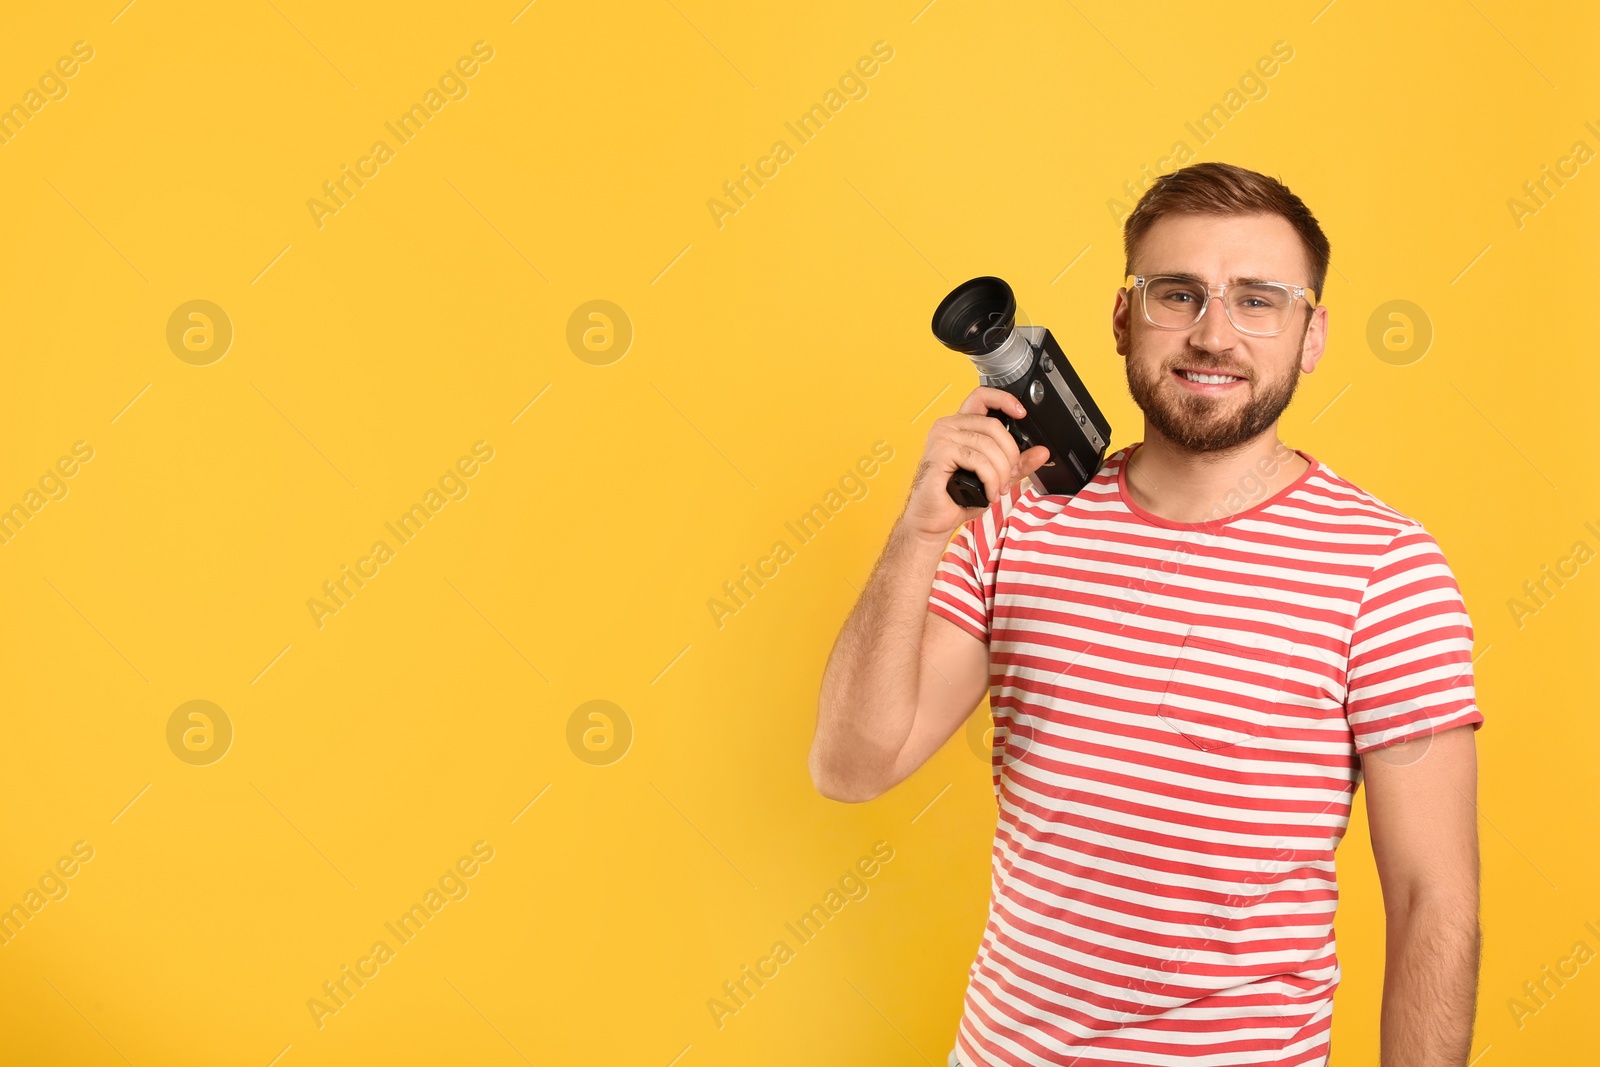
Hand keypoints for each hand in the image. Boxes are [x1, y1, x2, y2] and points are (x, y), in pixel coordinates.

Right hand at [902, 386, 1050, 541]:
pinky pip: (977, 460)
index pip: (982, 397)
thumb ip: (1018, 463)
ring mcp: (942, 437)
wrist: (933, 520)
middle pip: (993, 425)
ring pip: (988, 445)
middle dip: (1010, 454)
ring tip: (998, 489)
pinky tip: (988, 492)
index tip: (1022, 414)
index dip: (1004, 400)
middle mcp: (948, 426)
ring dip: (1000, 472)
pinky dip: (990, 479)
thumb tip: (1042, 452)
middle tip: (1009, 476)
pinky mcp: (940, 453)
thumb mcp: (996, 476)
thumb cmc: (956, 498)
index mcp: (960, 426)